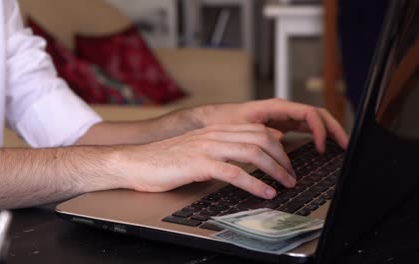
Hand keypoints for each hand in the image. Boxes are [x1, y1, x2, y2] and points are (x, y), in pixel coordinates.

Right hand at [111, 124, 296, 198]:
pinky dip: (255, 183)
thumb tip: (243, 158)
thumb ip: (220, 149)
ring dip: (275, 170)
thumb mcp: (198, 149)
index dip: (278, 146)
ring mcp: (207, 147)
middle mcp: (214, 134)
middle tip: (291, 175)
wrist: (136, 162)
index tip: (287, 162)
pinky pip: (234, 172)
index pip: (257, 130)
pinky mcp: (199, 163)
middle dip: (282, 158)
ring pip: (252, 152)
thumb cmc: (166, 160)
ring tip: (286, 184)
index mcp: (216, 129)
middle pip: (261, 139)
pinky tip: (265, 192)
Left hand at [198, 98, 348, 152]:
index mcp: (276, 106)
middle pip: (317, 115)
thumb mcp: (242, 128)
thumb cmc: (224, 121)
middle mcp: (283, 109)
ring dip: (328, 131)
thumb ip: (261, 134)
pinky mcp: (281, 124)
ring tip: (340, 146)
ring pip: (313, 120)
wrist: (212, 120)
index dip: (321, 129)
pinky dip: (316, 135)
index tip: (322, 147)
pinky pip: (305, 127)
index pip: (309, 113)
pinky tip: (322, 147)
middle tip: (345, 145)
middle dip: (334, 128)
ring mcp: (283, 116)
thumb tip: (282, 141)